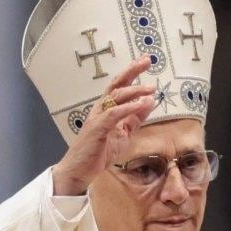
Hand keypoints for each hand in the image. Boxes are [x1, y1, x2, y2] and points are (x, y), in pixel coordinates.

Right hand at [51, 57, 158, 195]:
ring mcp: (98, 117)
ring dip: (135, 91)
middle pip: (116, 84)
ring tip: (151, 89)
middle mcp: (100, 109)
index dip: (132, 73)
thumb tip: (149, 102)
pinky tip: (142, 104)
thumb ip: (134, 119)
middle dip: (132, 71)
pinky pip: (114, 114)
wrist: (79, 170)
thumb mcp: (123, 134)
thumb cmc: (98, 153)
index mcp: (106, 109)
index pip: (120, 86)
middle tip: (147, 60)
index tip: (145, 61)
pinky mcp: (98, 128)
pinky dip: (129, 108)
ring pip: (116, 96)